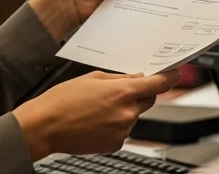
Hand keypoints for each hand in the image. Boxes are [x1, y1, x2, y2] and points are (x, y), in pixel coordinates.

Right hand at [13, 70, 180, 159]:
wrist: (43, 127)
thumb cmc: (62, 100)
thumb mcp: (93, 78)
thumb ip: (120, 78)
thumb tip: (138, 78)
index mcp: (123, 92)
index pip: (160, 84)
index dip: (170, 77)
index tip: (175, 74)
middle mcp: (127, 112)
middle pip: (149, 99)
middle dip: (140, 93)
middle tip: (119, 92)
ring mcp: (122, 130)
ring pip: (134, 115)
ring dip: (124, 110)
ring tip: (98, 109)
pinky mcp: (115, 144)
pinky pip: (124, 130)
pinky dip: (115, 125)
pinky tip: (97, 122)